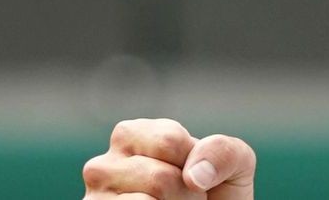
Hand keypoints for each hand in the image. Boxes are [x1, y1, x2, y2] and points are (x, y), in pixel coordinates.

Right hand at [82, 118, 255, 198]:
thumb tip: (194, 175)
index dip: (195, 161)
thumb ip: (224, 151)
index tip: (193, 172)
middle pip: (159, 177)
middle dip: (187, 193)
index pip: (168, 140)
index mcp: (133, 135)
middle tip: (186, 199)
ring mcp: (95, 199)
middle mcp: (103, 165)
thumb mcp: (233, 164)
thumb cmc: (217, 193)